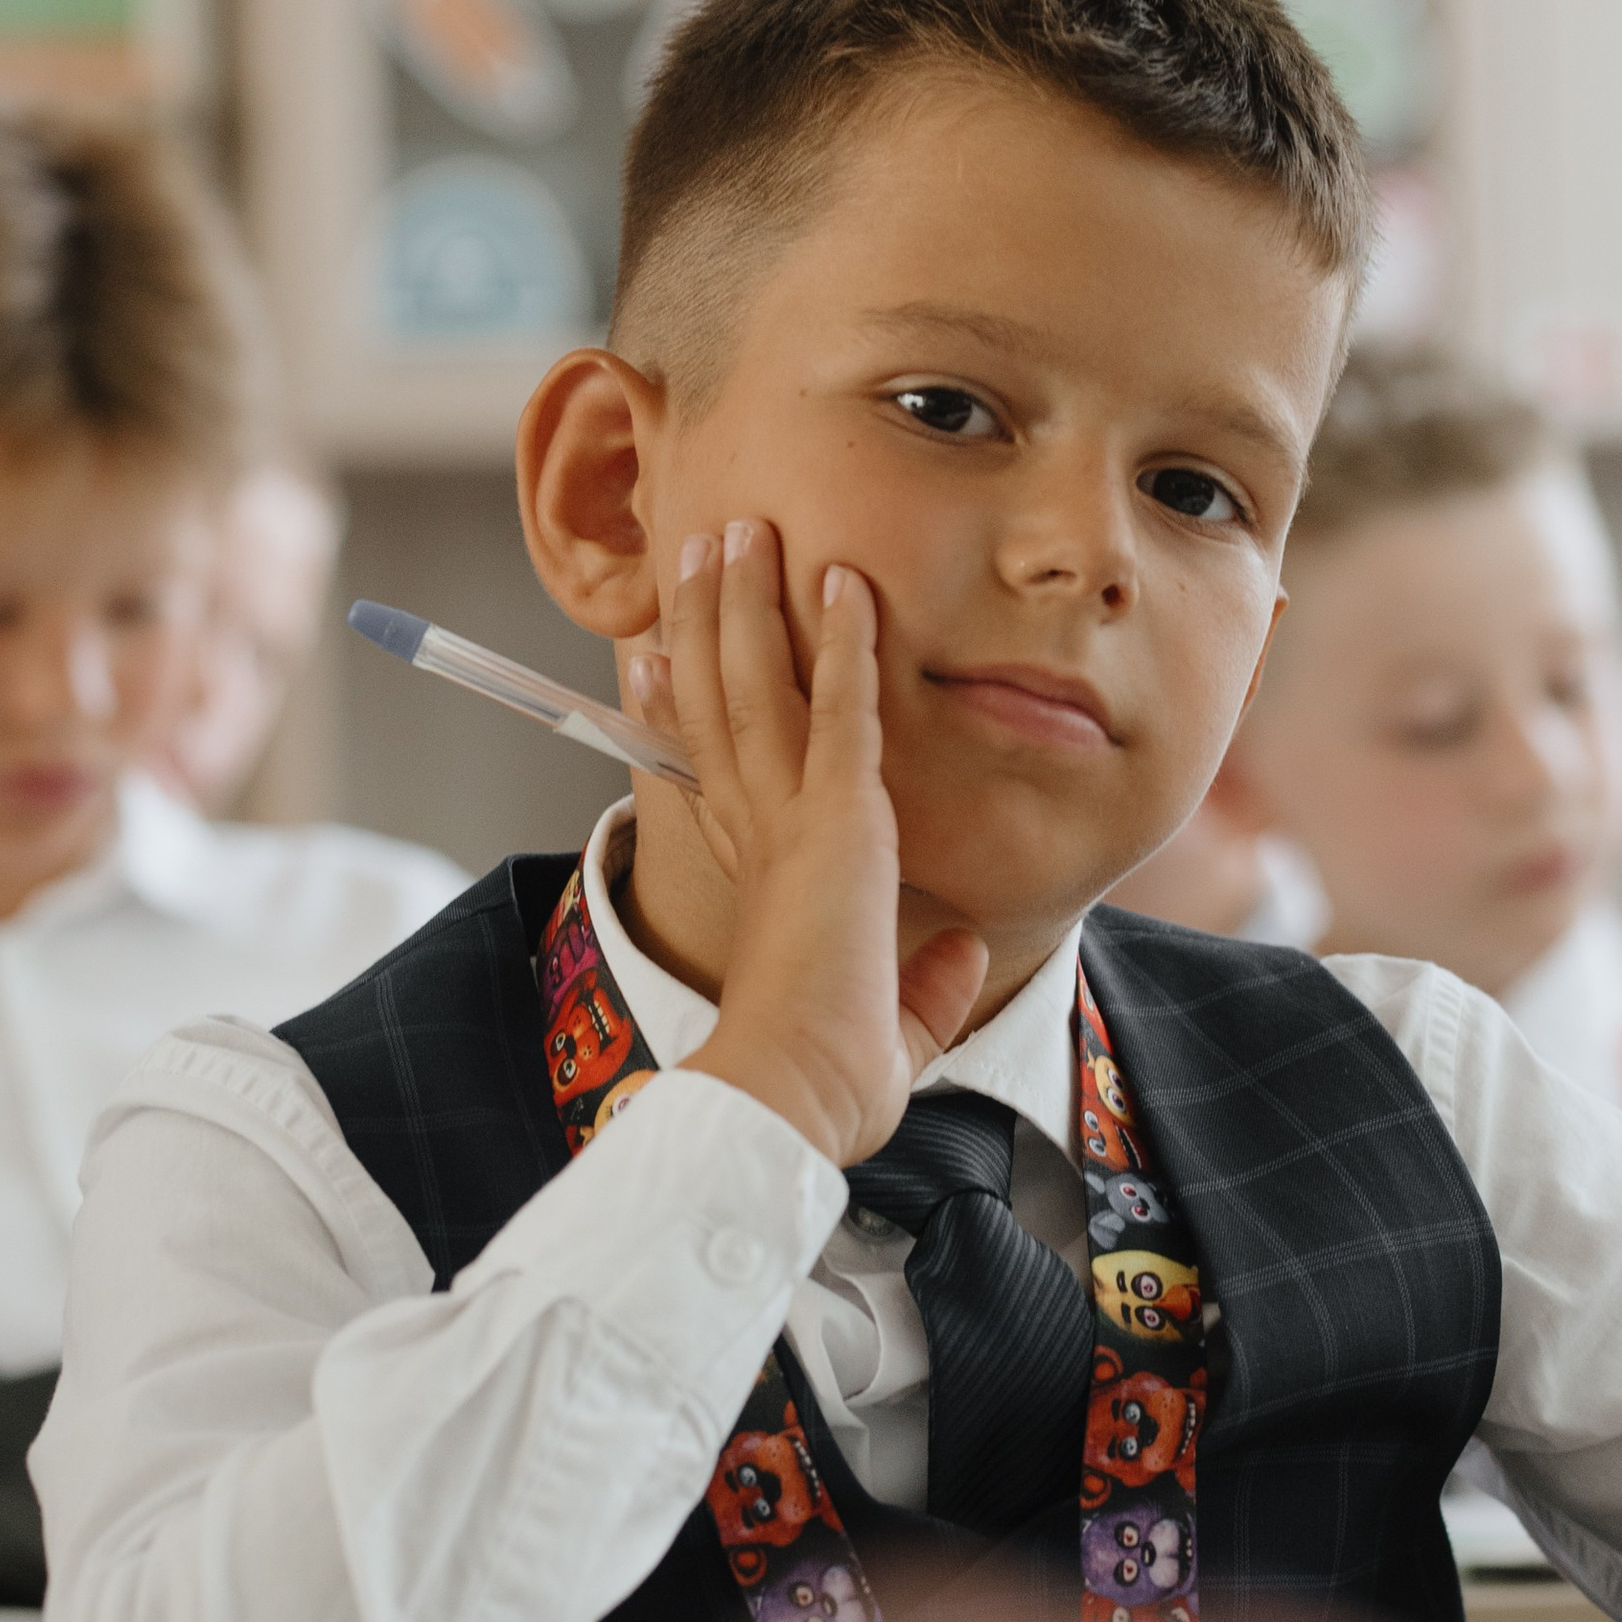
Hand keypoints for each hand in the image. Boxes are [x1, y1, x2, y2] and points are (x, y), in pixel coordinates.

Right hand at [650, 520, 985, 1163]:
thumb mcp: (894, 1031)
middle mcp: (762, 833)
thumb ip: (928, 985)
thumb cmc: (826, 1081)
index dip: (679, 705)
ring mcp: (792, 817)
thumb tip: (967, 954)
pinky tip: (845, 580)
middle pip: (720, 702)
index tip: (654, 659)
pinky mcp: (838, 816)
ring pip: (757, 684)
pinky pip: (842, 705)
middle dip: (706, 621)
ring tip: (737, 532)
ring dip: (747, 603)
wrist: (794, 1089)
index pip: (713, 767)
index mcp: (761, 875)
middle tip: (698, 552)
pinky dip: (843, 639)